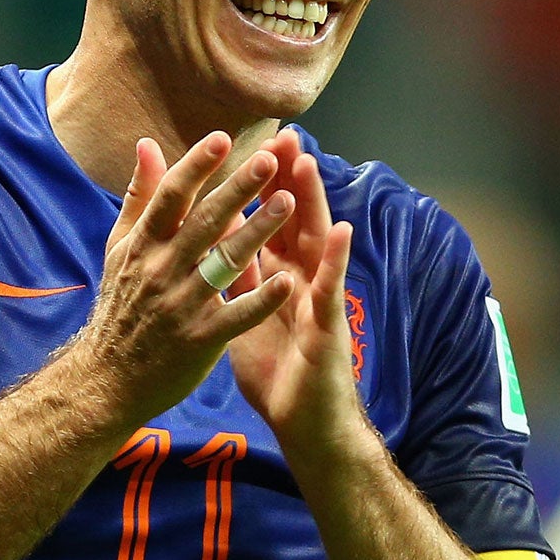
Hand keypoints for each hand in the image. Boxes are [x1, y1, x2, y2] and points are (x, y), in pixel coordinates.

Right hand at [72, 133, 296, 423]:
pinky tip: (287, 281)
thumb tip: (146, 144)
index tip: (223, 139)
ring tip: (288, 202)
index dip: (195, 166)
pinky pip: (236, 315)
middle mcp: (161, 270)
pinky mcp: (201, 339)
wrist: (107, 379)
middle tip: (269, 161)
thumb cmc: (120, 307)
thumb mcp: (119, 249)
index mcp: (143, 246)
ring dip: (258, 230)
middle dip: (238, 189)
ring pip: (225, 262)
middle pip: (204, 223)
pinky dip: (260, 299)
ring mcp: (182, 305)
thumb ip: (139, 198)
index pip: (170, 198)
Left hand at [224, 131, 365, 452]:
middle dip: (288, 180)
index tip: (248, 147)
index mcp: (276, 278)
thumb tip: (215, 244)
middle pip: (294, 221)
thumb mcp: (246, 316)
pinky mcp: (329, 328)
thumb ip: (236, 277)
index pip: (267, 222)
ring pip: (317, 244)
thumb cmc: (278, 373)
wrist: (302, 423)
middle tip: (282, 136)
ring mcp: (318, 301)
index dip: (260, 187)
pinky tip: (343, 232)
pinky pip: (332, 290)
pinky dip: (338, 260)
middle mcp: (301, 281)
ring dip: (314, 204)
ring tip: (308, 164)